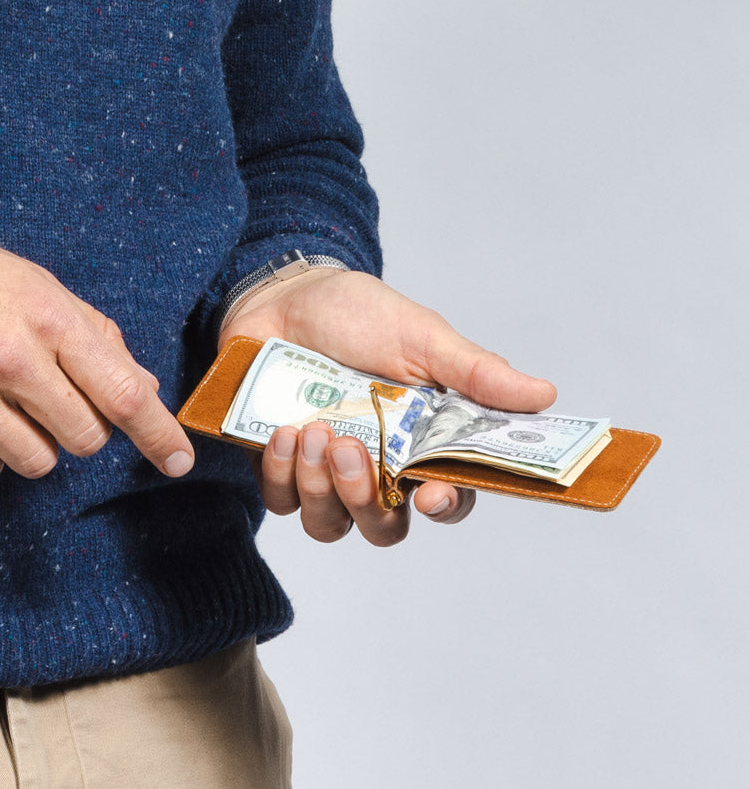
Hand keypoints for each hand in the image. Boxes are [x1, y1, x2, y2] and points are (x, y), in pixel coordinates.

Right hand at [0, 187, 193, 481]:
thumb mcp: (37, 284)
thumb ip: (94, 336)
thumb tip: (142, 388)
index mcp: (46, 317)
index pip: (123, 392)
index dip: (158, 434)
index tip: (178, 460)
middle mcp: (8, 358)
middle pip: (85, 439)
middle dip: (83, 428)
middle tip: (54, 396)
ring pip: (37, 462)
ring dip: (36, 442)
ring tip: (8, 402)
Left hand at [220, 268, 556, 542]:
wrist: (284, 295)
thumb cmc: (356, 314)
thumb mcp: (419, 336)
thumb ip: (474, 373)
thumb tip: (544, 396)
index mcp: (421, 441)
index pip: (448, 496)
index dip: (445, 508)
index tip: (430, 495)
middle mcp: (375, 466)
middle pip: (383, 528)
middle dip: (366, 501)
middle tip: (351, 449)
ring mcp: (324, 471)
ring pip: (328, 524)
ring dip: (319, 486)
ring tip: (312, 430)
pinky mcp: (279, 466)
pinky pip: (281, 500)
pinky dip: (281, 472)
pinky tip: (283, 429)